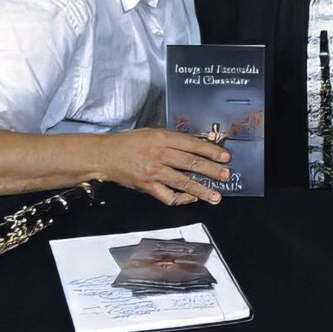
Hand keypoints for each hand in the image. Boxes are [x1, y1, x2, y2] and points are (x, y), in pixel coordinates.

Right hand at [104, 128, 231, 205]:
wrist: (107, 155)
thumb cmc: (130, 142)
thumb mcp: (153, 132)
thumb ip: (174, 139)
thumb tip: (199, 143)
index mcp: (162, 138)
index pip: (192, 144)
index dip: (210, 151)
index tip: (224, 156)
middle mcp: (159, 155)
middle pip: (191, 163)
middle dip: (211, 170)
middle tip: (225, 175)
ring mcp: (154, 172)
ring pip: (183, 182)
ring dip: (202, 189)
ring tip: (215, 195)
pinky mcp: (148, 186)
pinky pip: (168, 196)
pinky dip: (182, 199)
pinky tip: (192, 198)